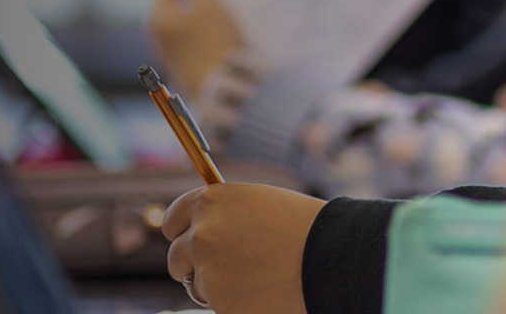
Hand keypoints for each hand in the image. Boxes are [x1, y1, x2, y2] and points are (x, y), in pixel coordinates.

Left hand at [148, 0, 247, 95]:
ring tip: (215, 11)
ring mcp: (165, 53)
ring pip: (175, 22)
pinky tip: (212, 34)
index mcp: (158, 17)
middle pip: (168, 2)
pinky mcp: (177, 67)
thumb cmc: (215, 42)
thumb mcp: (209, 6)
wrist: (223, 91)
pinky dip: (193, 30)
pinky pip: (182, 39)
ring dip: (192, 12)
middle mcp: (155, 35)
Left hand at [163, 183, 324, 313]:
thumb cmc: (304, 226)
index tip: (188, 240)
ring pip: (199, 285)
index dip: (182, 232)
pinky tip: (265, 292)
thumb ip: (226, 214)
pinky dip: (237, 304)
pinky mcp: (222, 304)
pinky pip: (221, 306)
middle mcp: (202, 234)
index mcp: (210, 202)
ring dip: (218, 286)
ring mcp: (209, 271)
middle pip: (176, 257)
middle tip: (220, 269)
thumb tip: (203, 230)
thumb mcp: (259, 203)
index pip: (174, 219)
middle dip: (192, 264)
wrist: (331, 257)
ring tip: (258, 277)